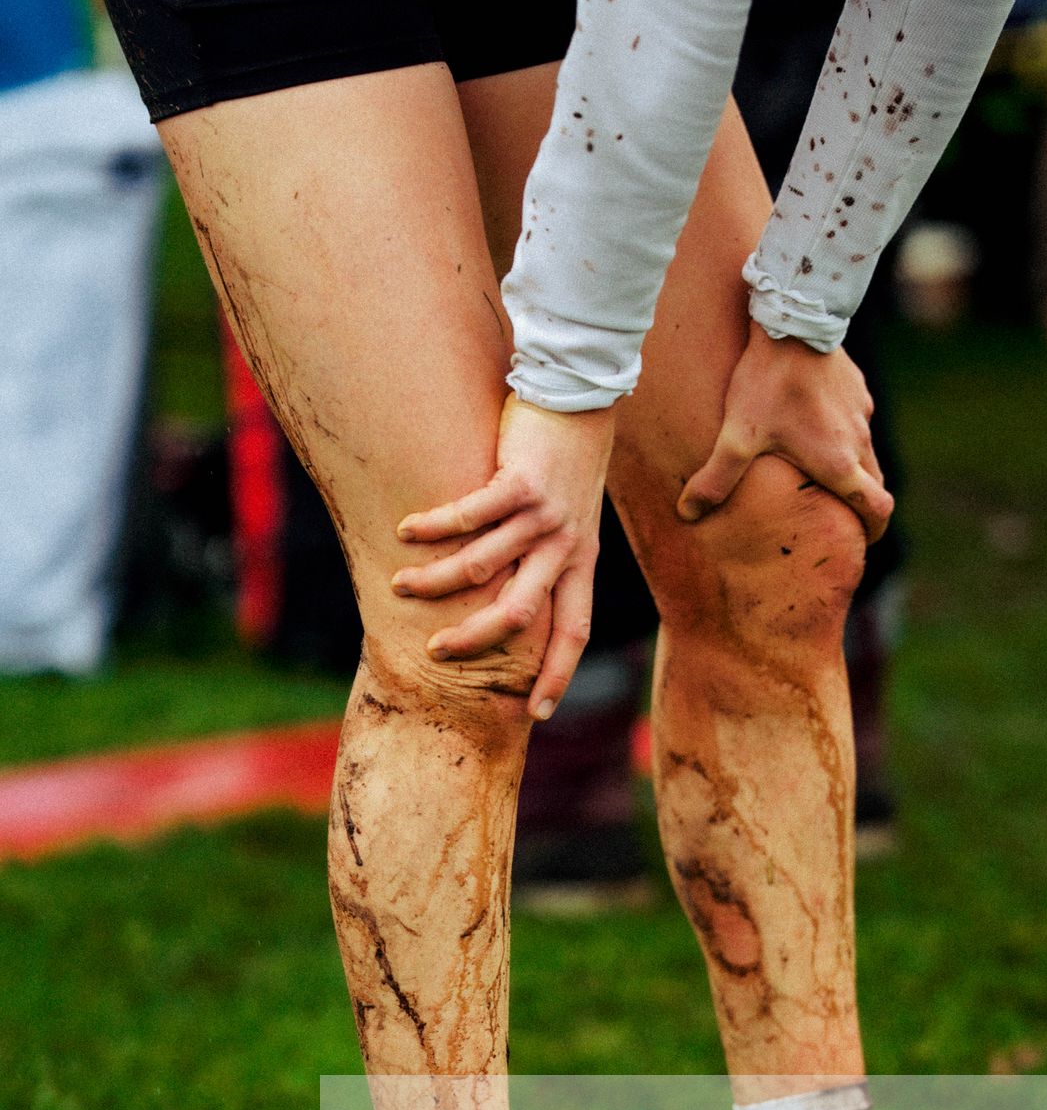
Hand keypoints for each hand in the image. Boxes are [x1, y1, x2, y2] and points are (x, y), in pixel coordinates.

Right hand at [392, 392, 614, 720]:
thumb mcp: (574, 517)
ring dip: (435, 580)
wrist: (583, 397)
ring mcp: (544, 515)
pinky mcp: (521, 481)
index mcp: (582, 561)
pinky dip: (433, 526)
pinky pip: (469, 515)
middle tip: (437, 652)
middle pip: (520, 613)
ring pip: (482, 566)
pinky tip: (405, 530)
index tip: (537, 712)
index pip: (575, 631)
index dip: (557, 674)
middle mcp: (567, 545)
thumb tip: (508, 595)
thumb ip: (549, 556)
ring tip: (400, 584)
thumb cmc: (569, 461)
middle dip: (475, 639)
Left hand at [677, 320, 893, 540]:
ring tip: (817, 468)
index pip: (877, 509)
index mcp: (838, 463)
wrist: (793, 321)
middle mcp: (858, 442)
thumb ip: (715, 478)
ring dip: (850, 467)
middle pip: (875, 485)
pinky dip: (844, 435)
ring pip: (866, 453)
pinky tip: (813, 424)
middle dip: (861, 504)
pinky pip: (857, 422)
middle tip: (837, 514)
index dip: (874, 531)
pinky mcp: (858, 390)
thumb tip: (687, 513)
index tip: (863, 540)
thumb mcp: (737, 436)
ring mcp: (862, 414)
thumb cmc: (767, 382)